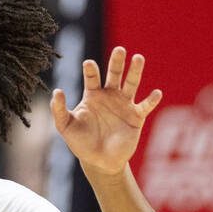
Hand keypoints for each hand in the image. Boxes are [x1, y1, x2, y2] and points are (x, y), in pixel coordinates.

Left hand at [50, 46, 162, 176]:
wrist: (99, 161)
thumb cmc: (80, 142)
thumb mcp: (65, 126)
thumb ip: (59, 109)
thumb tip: (56, 91)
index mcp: (92, 95)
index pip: (92, 77)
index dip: (91, 70)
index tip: (88, 63)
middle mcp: (110, 96)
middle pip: (114, 74)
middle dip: (117, 62)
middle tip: (119, 50)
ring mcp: (124, 105)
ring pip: (132, 84)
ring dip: (135, 71)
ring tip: (138, 58)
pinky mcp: (136, 117)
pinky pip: (145, 106)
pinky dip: (151, 100)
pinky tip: (155, 93)